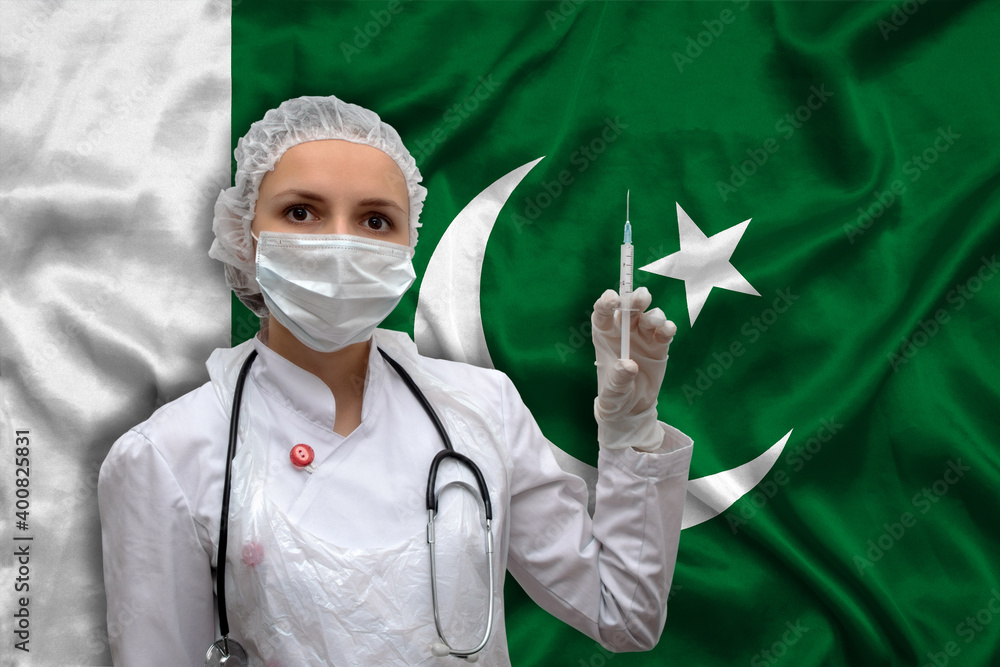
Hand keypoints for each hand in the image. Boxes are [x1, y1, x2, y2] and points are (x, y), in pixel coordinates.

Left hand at [591, 286, 675, 450]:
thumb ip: (619, 378)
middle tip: (642, 296)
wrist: (632, 408)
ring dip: (653, 315)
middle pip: (629, 309)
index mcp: (605, 336)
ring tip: (655, 322)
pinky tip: (667, 330)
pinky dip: (667, 328)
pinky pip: (664, 332)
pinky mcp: (658, 346)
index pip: (603, 314)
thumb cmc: (615, 396)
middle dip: (635, 300)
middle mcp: (623, 332)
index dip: (606, 303)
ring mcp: (642, 337)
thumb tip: (629, 365)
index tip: (613, 298)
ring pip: (649, 317)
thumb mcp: (613, 392)